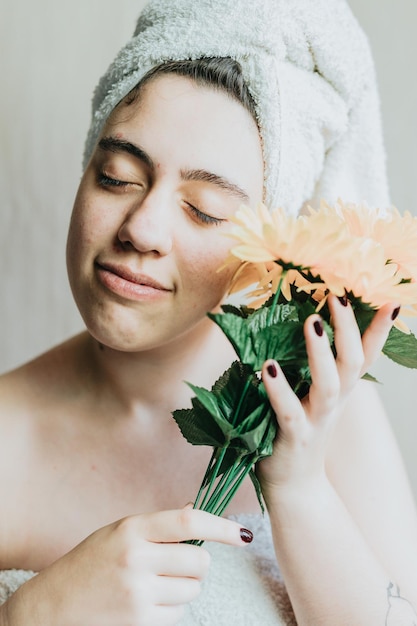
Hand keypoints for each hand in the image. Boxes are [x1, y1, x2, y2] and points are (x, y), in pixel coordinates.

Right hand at [5, 508, 251, 625]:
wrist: (51, 609)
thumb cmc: (89, 564)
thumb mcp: (117, 533)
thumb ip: (157, 527)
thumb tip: (199, 515)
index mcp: (132, 530)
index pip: (188, 521)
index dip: (220, 525)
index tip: (241, 534)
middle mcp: (136, 560)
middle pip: (199, 561)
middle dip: (196, 564)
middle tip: (175, 565)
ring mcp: (138, 595)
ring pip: (192, 589)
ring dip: (182, 588)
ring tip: (152, 585)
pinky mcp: (141, 623)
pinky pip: (179, 615)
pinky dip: (170, 610)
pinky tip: (144, 604)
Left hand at [257, 295, 398, 498]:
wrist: (295, 483)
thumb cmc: (300, 428)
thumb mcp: (314, 395)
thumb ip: (313, 365)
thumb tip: (302, 322)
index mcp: (341, 388)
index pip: (366, 355)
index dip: (379, 330)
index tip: (390, 301)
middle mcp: (335, 402)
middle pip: (353, 363)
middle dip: (349, 330)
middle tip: (338, 297)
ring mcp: (316, 419)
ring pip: (329, 384)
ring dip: (321, 352)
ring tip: (312, 321)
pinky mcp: (294, 435)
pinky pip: (288, 410)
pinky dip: (279, 389)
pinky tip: (268, 367)